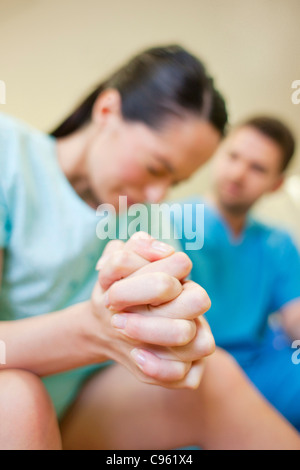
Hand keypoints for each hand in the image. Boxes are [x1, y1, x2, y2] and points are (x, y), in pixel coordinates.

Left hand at [91, 233, 214, 388]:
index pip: (181, 264)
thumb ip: (125, 252)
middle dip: (152, 302)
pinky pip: (186, 375)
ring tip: (119, 328)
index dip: (144, 276)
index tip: (109, 289)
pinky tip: (136, 356)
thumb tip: (145, 243)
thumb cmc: (114, 292)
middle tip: (115, 313)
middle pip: (198, 300)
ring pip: (195, 340)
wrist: (104, 325)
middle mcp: (194, 308)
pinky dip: (159, 367)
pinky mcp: (187, 370)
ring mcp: (195, 339)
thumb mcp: (111, 270)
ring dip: (151, 333)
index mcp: (181, 278)